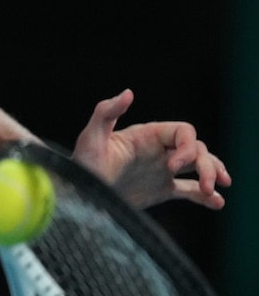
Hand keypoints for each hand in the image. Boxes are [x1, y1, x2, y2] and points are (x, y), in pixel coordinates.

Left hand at [71, 89, 230, 208]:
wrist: (78, 196)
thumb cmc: (82, 166)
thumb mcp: (91, 138)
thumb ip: (106, 112)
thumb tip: (128, 93)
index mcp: (147, 136)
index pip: (183, 133)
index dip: (186, 147)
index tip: (171, 167)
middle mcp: (158, 151)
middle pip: (197, 150)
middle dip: (207, 165)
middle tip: (205, 185)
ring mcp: (161, 171)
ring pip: (198, 167)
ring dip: (212, 175)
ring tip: (215, 189)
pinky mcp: (159, 190)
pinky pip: (188, 191)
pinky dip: (205, 197)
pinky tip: (218, 202)